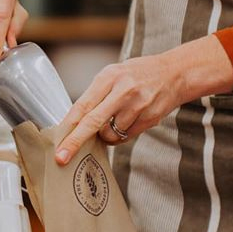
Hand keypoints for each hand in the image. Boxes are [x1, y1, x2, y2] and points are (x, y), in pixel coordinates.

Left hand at [54, 35, 232, 164]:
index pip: (82, 105)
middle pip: (92, 122)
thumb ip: (95, 95)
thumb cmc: (138, 75)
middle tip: (62, 158)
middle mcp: (123, 90)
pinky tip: (128, 121)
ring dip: (106, 135)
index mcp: (109, 77)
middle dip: (75, 142)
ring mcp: (137, 106)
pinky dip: (121, 135)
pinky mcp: (149, 118)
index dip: (68, 127)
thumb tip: (73, 123)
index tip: (57, 144)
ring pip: (110, 134)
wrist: (175, 73)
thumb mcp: (113, 75)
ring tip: (115, 120)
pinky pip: (126, 136)